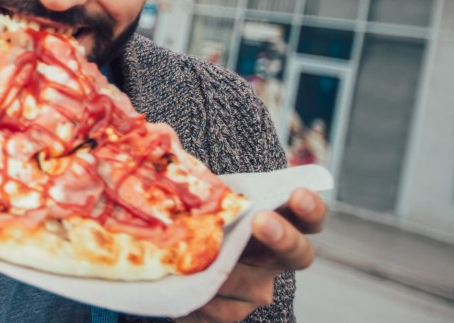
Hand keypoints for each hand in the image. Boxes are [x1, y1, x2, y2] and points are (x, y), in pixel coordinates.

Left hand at [177, 188, 326, 322]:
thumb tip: (194, 170)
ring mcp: (257, 288)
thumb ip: (210, 191)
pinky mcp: (233, 311)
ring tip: (190, 257)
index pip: (306, 217)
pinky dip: (197, 290)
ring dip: (218, 269)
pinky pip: (219, 305)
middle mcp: (273, 259)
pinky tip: (181, 282)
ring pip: (247, 283)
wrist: (168, 269)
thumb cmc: (194, 225)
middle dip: (283, 236)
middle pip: (298, 253)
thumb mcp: (204, 203)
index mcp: (273, 225)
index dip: (310, 208)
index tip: (298, 195)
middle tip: (261, 221)